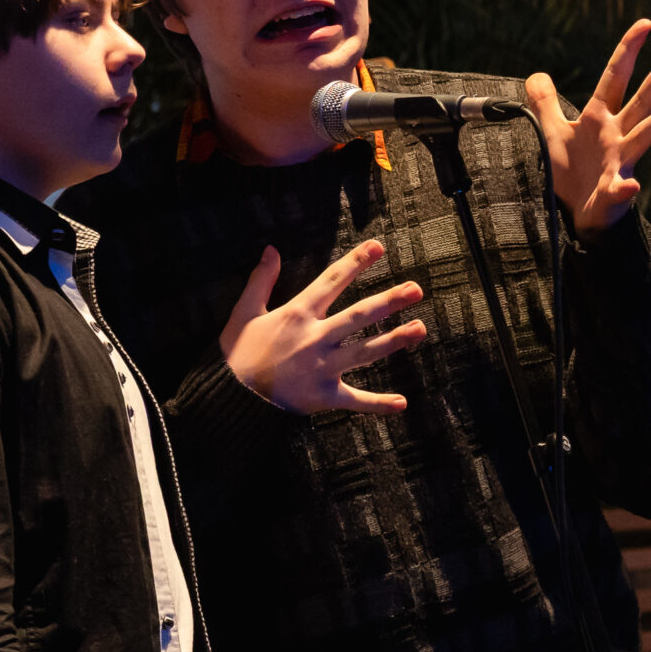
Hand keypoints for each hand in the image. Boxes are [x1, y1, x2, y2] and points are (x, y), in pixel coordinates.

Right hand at [221, 240, 427, 414]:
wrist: (230, 397)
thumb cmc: (238, 353)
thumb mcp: (244, 312)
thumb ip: (261, 281)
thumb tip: (271, 250)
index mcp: (297, 314)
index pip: (332, 282)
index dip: (356, 263)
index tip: (379, 247)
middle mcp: (314, 338)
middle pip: (358, 316)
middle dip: (388, 301)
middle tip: (416, 289)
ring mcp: (322, 368)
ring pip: (365, 352)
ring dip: (394, 341)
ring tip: (420, 328)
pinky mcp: (323, 396)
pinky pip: (355, 400)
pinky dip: (378, 404)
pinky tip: (402, 403)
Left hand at [524, 18, 650, 235]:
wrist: (579, 214)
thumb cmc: (573, 172)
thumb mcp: (553, 133)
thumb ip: (545, 103)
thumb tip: (537, 74)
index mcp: (600, 118)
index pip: (615, 76)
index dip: (628, 49)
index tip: (646, 24)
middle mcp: (616, 135)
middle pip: (640, 101)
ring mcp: (618, 162)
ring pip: (644, 136)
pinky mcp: (613, 191)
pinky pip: (620, 188)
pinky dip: (625, 187)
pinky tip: (631, 185)